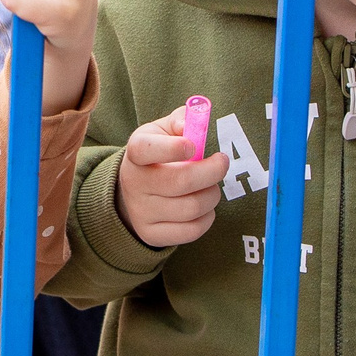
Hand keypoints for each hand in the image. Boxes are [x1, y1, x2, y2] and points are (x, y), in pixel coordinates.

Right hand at [113, 108, 229, 247]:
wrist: (135, 190)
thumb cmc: (159, 156)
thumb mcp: (165, 131)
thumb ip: (182, 121)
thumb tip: (191, 125)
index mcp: (136, 152)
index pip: (145, 149)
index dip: (172, 148)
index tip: (194, 146)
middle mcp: (134, 183)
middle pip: (180, 181)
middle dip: (212, 172)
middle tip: (221, 163)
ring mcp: (141, 212)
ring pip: (191, 208)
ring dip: (212, 195)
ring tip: (212, 186)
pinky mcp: (151, 234)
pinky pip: (191, 231)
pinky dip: (208, 218)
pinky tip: (205, 207)